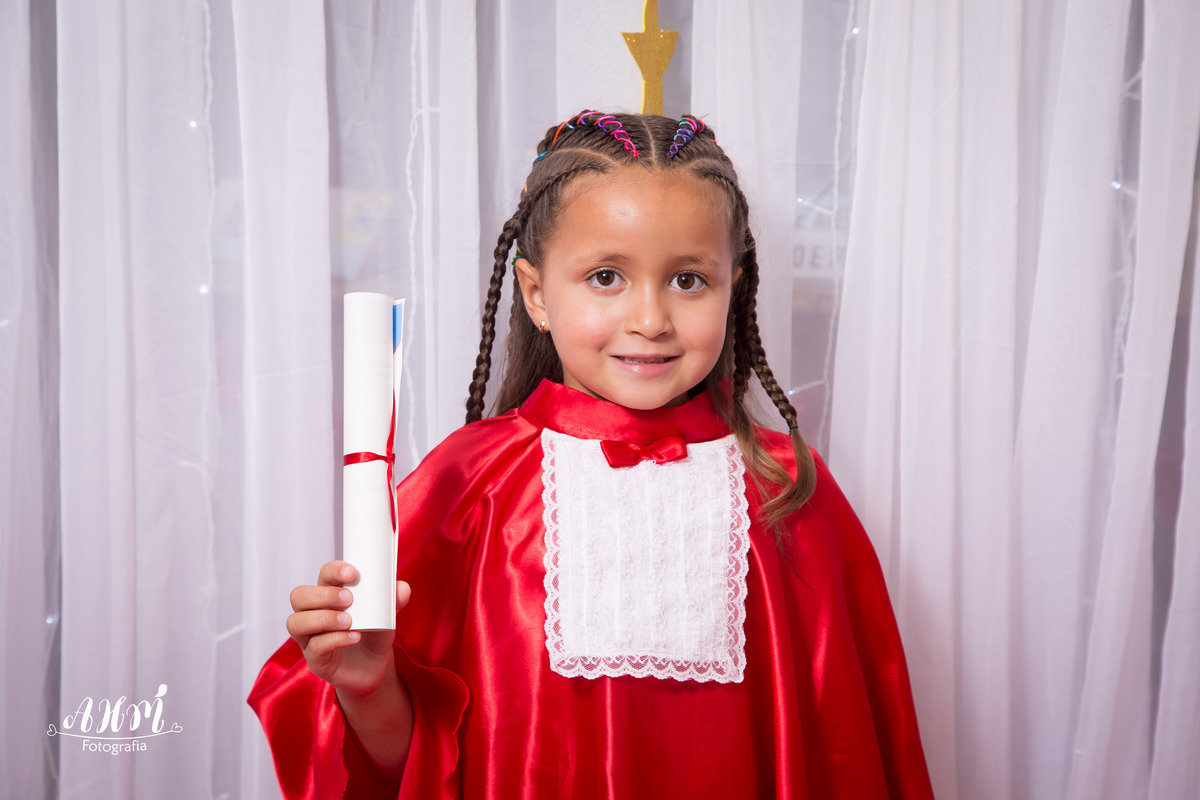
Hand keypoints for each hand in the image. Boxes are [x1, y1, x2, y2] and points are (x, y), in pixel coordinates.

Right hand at [286, 561, 410, 697]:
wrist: (376, 668)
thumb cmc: (374, 634)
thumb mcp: (387, 615)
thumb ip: (394, 601)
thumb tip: (402, 587)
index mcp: (329, 596)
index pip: (321, 576)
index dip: (332, 571)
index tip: (351, 572)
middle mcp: (313, 614)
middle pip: (298, 596)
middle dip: (323, 594)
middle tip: (350, 599)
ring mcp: (310, 638)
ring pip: (295, 622)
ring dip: (323, 618)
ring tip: (349, 621)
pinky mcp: (316, 660)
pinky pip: (314, 647)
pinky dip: (334, 639)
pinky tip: (354, 637)